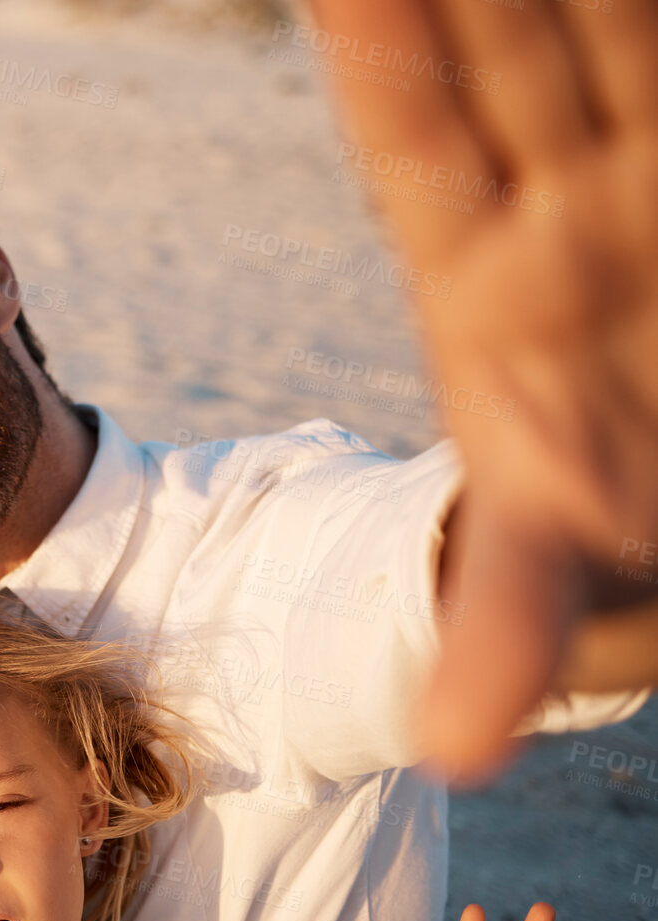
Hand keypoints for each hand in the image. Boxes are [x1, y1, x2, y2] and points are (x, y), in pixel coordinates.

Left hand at [308, 0, 657, 779]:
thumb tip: (448, 743)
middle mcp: (566, 206)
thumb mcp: (565, 582)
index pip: (423, 139)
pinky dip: (641, 18)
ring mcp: (639, 179)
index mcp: (490, 287)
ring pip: (599, 35)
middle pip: (508, 44)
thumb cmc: (628, 544)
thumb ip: (509, 631)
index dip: (392, 51)